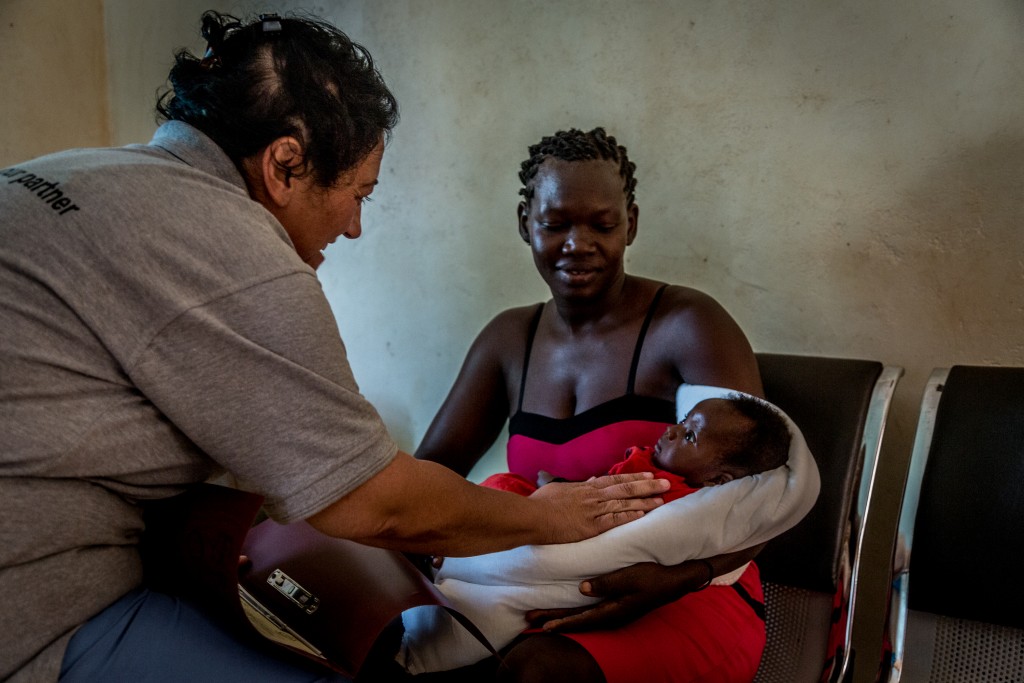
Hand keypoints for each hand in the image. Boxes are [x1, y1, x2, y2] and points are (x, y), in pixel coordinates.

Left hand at [525, 561, 708, 631]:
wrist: (675, 580)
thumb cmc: (653, 577)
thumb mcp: (631, 576)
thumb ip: (607, 583)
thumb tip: (581, 588)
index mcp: (613, 611)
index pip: (581, 619)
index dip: (561, 622)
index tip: (543, 626)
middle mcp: (610, 615)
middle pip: (576, 619)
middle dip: (553, 619)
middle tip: (529, 619)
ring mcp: (612, 611)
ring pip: (580, 615)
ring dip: (560, 615)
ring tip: (539, 616)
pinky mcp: (614, 605)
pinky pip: (588, 610)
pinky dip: (573, 611)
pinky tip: (565, 608)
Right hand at [526, 473, 668, 542]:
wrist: (532, 517)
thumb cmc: (540, 504)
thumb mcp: (559, 489)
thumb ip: (578, 485)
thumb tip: (591, 479)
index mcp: (586, 488)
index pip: (615, 479)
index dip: (634, 477)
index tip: (649, 474)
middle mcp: (593, 496)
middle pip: (626, 488)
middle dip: (648, 485)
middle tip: (666, 483)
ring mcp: (594, 511)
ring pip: (625, 503)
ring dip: (645, 501)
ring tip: (662, 500)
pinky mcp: (591, 527)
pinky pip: (615, 520)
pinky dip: (630, 517)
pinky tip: (644, 515)